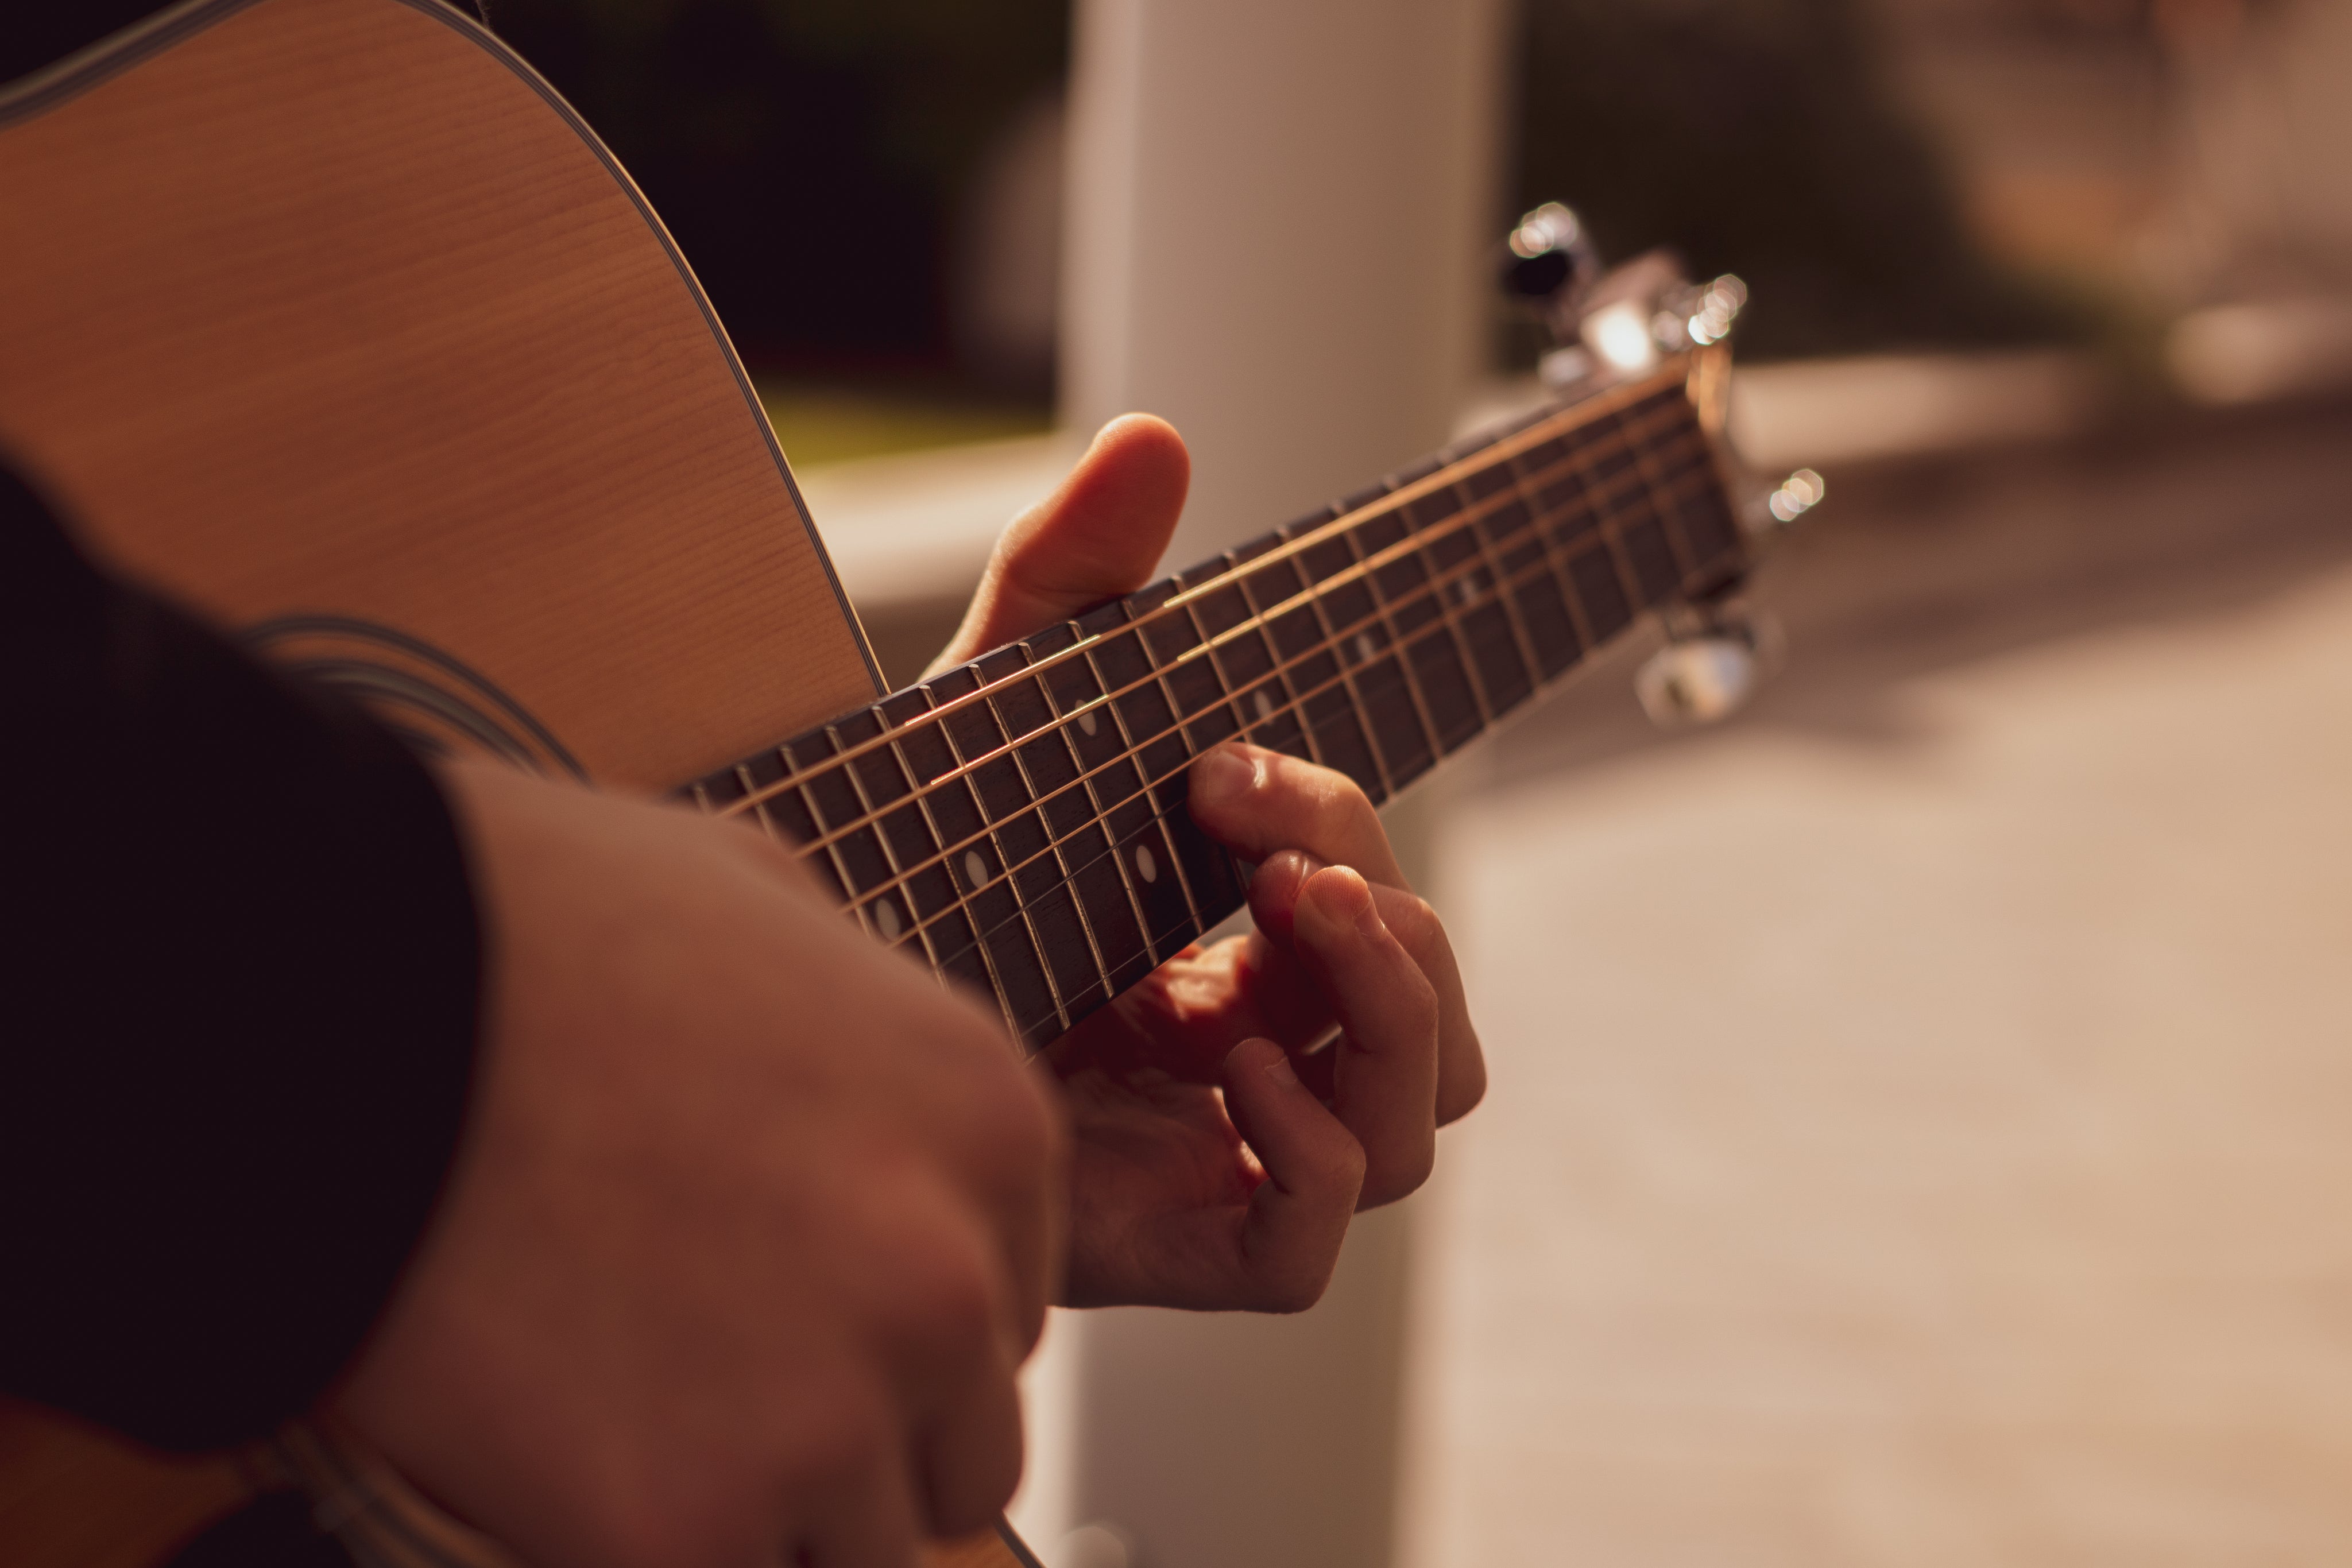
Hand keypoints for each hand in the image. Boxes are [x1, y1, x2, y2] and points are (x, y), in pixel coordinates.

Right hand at [332, 759, 1062, 1567]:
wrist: (332, 1002)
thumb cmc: (520, 930)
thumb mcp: (758, 899)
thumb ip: (861, 1020)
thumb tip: (865, 1097)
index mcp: (986, 1123)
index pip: (1013, 1298)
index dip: (905, 1310)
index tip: (815, 1300)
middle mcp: (947, 1277)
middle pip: (963, 1445)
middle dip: (863, 1428)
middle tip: (724, 1374)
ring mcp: (828, 1415)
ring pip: (853, 1540)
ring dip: (760, 1498)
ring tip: (624, 1395)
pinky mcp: (686, 1527)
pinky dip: (644, 1537)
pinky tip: (560, 1440)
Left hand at [935, 416, 1485, 1313]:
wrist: (773, 1016)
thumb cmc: (896, 870)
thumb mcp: (992, 718)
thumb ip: (1072, 583)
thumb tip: (1154, 436)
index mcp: (1232, 945)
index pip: (1376, 900)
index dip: (1337, 819)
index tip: (1219, 767)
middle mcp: (1245, 1050)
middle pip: (1432, 1021)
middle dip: (1395, 924)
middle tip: (1274, 863)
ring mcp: (1216, 1151)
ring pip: (1411, 1123)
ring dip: (1387, 1016)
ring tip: (1279, 940)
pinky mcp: (1168, 1241)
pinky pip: (1313, 1246)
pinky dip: (1313, 1155)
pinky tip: (1229, 1071)